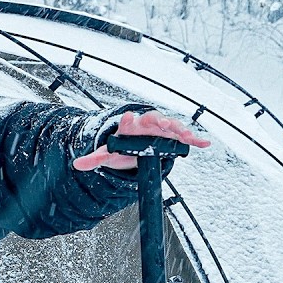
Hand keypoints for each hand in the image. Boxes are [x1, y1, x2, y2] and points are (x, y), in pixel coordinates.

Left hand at [72, 110, 210, 171]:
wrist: (134, 142)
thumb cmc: (122, 145)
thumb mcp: (107, 153)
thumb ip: (94, 159)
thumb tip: (77, 165)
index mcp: (130, 126)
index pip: (128, 121)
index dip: (128, 120)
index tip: (128, 117)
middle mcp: (147, 124)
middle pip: (153, 119)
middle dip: (158, 120)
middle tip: (163, 123)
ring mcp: (161, 129)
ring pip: (171, 126)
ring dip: (179, 129)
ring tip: (185, 135)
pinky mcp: (172, 136)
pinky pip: (185, 137)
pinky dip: (195, 139)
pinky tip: (205, 143)